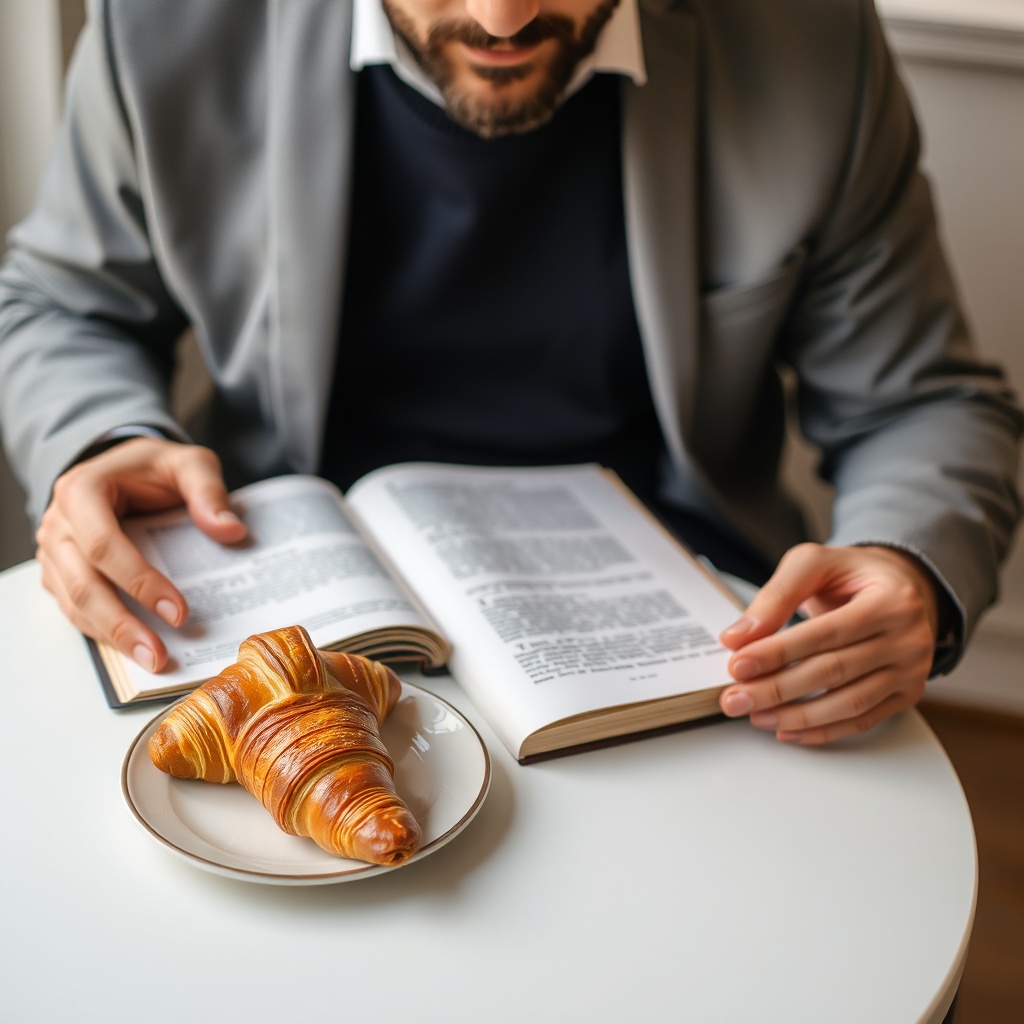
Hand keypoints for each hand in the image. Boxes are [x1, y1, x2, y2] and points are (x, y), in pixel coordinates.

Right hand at [35, 437, 246, 671]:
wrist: (125, 468)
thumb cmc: (155, 468)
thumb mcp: (189, 463)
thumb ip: (208, 491)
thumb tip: (231, 530)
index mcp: (83, 491)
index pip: (104, 544)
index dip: (139, 581)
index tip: (178, 611)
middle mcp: (59, 524)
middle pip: (83, 583)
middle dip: (121, 623)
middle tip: (158, 655)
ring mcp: (55, 551)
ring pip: (74, 603)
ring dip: (111, 636)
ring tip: (151, 660)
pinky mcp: (60, 573)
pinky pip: (74, 608)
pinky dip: (102, 631)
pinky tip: (133, 648)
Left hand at [717, 543, 941, 743]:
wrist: (898, 585)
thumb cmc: (852, 574)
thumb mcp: (814, 564)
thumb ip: (776, 596)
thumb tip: (738, 638)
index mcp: (891, 600)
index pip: (826, 633)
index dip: (778, 652)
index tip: (738, 665)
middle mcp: (908, 637)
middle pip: (834, 671)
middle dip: (777, 689)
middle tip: (735, 698)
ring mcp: (911, 670)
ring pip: (849, 704)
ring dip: (797, 716)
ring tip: (755, 715)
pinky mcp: (907, 694)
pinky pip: (862, 720)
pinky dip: (822, 731)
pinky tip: (787, 729)